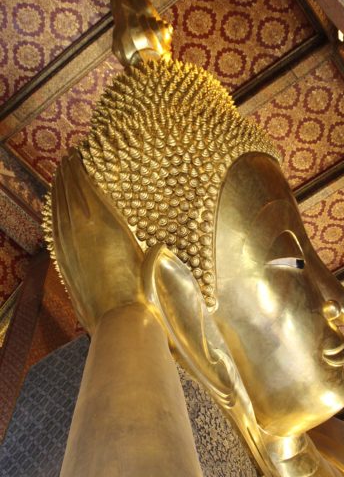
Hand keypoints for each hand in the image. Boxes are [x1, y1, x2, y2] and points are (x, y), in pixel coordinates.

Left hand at [51, 148, 143, 332]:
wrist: (122, 320)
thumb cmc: (144, 291)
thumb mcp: (152, 264)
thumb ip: (152, 253)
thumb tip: (159, 246)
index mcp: (106, 225)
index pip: (87, 190)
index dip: (80, 172)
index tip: (77, 156)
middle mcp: (84, 232)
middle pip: (71, 196)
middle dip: (67, 176)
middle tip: (67, 158)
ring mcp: (70, 249)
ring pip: (59, 212)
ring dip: (58, 192)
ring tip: (58, 176)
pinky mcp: (65, 264)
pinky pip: (55, 231)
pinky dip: (53, 215)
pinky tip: (53, 209)